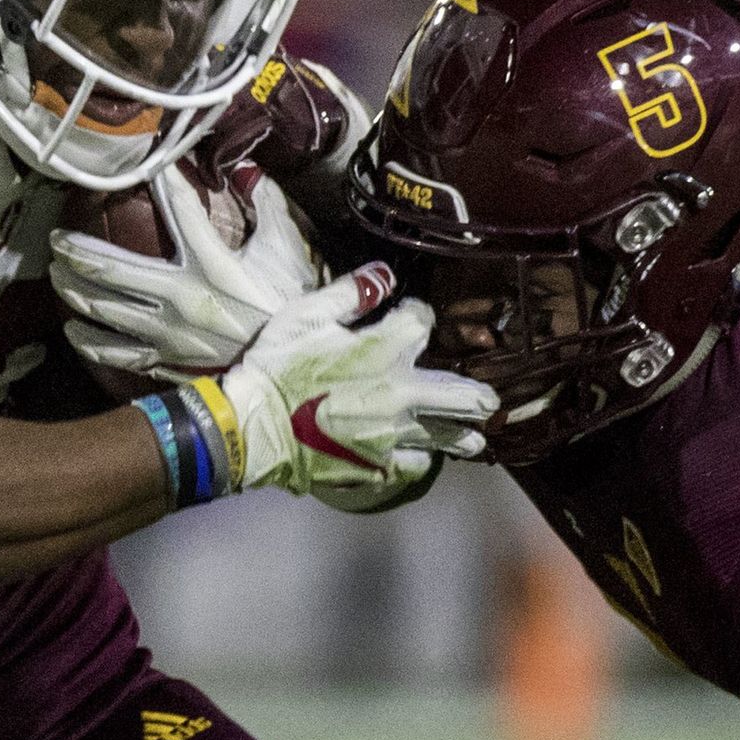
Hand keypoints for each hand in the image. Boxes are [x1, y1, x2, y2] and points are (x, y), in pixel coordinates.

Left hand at [51, 166, 322, 382]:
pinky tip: (73, 331)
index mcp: (211, 265)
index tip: (145, 163)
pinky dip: (90, 342)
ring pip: (103, 310)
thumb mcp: (285, 251)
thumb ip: (267, 206)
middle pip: (111, 269)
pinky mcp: (165, 361)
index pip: (180, 210)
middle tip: (56, 240)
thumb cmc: (289, 309)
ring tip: (57, 276)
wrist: (290, 370)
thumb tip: (250, 170)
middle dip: (76, 252)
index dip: (162, 181)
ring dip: (73, 291)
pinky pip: (116, 354)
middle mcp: (179, 298)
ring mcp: (167, 334)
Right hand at [215, 263, 498, 505]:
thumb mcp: (305, 317)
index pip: (422, 322)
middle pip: (461, 394)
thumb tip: (383, 274)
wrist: (253, 427)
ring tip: (474, 439)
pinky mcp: (377, 465)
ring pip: (446, 437)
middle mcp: (399, 394)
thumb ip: (349, 294)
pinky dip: (420, 459)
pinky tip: (421, 456)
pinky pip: (413, 465)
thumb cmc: (275, 368)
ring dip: (462, 436)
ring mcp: (392, 434)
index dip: (417, 314)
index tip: (408, 315)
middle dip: (477, 395)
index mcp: (383, 351)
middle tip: (487, 400)